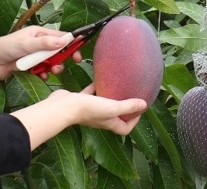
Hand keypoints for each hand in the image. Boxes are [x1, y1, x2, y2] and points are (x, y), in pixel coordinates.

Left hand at [0, 26, 79, 82]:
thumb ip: (44, 44)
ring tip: (52, 71)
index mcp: (39, 33)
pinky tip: (42, 76)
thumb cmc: (4, 48)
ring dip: (53, 67)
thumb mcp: (25, 44)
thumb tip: (63, 40)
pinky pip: (43, 70)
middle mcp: (38, 42)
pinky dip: (44, 73)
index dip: (71, 44)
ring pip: (51, 61)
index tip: (78, 53)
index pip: (60, 36)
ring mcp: (34, 54)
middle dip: (62, 58)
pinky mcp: (31, 65)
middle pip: (58, 50)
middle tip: (68, 64)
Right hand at [11, 84, 147, 149]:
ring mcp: (90, 110)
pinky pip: (90, 93)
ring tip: (117, 86)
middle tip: (130, 96)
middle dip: (123, 109)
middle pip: (115, 117)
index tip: (139, 110)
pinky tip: (100, 78)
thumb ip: (127, 106)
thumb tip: (144, 104)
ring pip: (103, 104)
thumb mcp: (111, 107)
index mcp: (109, 122)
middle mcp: (100, 118)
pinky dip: (95, 87)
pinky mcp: (80, 101)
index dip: (133, 122)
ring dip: (110, 97)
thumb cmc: (87, 109)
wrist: (62, 106)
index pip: (124, 129)